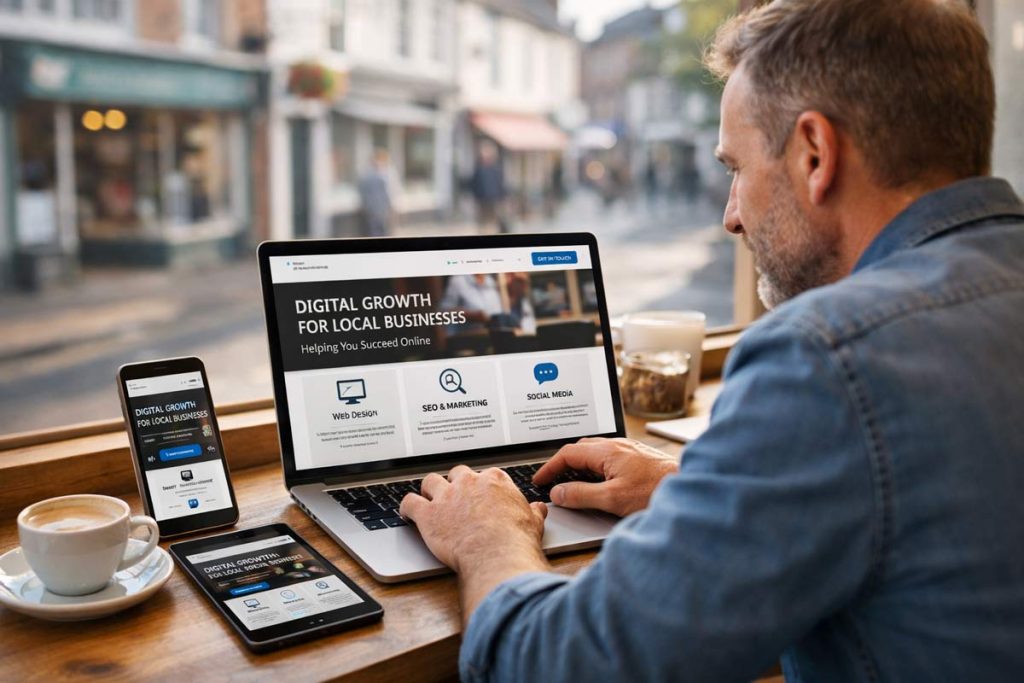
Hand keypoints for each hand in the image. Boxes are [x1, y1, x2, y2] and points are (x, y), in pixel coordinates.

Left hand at [400, 466, 550, 623]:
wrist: (497, 555)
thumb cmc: (516, 540)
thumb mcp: (532, 522)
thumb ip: (532, 512)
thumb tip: (538, 509)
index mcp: (494, 480)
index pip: (483, 475)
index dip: (479, 486)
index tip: (478, 496)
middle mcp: (468, 483)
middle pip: (456, 474)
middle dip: (454, 484)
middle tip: (454, 498)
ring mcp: (446, 496)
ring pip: (430, 482)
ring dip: (428, 491)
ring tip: (428, 500)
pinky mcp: (428, 514)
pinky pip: (409, 502)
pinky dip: (406, 508)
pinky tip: (406, 513)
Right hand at [534, 438, 678, 516]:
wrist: (691, 488)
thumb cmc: (656, 492)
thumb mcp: (612, 499)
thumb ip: (582, 495)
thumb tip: (558, 493)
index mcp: (607, 451)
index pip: (568, 453)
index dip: (549, 467)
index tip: (539, 480)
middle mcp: (618, 446)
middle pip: (580, 448)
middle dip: (562, 463)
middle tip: (552, 480)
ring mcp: (629, 450)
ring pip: (595, 451)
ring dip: (579, 464)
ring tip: (571, 481)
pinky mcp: (639, 458)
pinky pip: (609, 457)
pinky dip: (595, 466)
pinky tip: (599, 480)